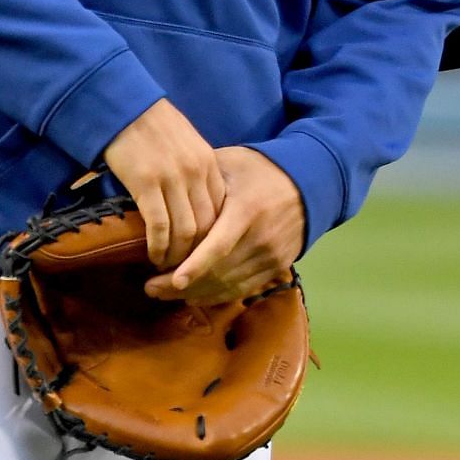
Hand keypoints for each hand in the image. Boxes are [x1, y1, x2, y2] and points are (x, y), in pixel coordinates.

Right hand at [101, 99, 227, 270]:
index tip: (202, 251)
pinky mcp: (146, 183)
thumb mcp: (188, 143)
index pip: (222, 209)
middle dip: (198, 252)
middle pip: (207, 225)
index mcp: (209, 161)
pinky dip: (158, 247)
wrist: (125, 106)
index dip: (213, 236)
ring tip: (168, 266)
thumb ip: (198, 170)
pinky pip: (159, 226)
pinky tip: (153, 255)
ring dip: (178, 255)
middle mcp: (196, 171)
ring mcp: (172, 178)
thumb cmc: (154, 125)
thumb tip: (200, 201)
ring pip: (186, 231)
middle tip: (186, 267)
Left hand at [145, 146, 304, 304]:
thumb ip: (201, 179)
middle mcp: (262, 238)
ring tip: (164, 293)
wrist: (309, 183)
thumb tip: (165, 188)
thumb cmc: (261, 170)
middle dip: (180, 286)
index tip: (170, 280)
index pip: (218, 246)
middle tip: (150, 288)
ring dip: (195, 293)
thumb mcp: (232, 164)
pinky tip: (194, 294)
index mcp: (247, 210)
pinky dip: (216, 295)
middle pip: (218, 272)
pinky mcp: (277, 268)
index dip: (194, 266)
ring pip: (228, 285)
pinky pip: (242, 289)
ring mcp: (272, 256)